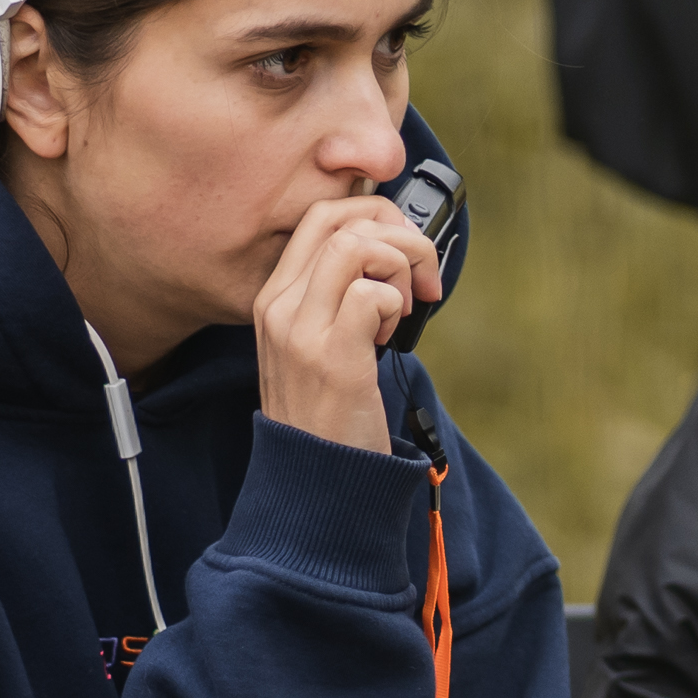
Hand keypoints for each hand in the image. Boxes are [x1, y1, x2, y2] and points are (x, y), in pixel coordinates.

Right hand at [254, 192, 440, 454]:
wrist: (318, 480)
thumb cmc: (331, 411)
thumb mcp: (319, 343)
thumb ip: (342, 295)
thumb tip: (396, 249)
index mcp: (275, 298)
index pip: (320, 216)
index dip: (375, 217)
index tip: (405, 252)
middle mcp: (280, 307)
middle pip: (338, 219)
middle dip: (397, 232)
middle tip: (422, 275)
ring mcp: (301, 331)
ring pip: (357, 246)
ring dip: (399, 266)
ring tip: (404, 307)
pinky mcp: (332, 357)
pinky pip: (374, 294)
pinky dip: (398, 305)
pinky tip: (392, 337)